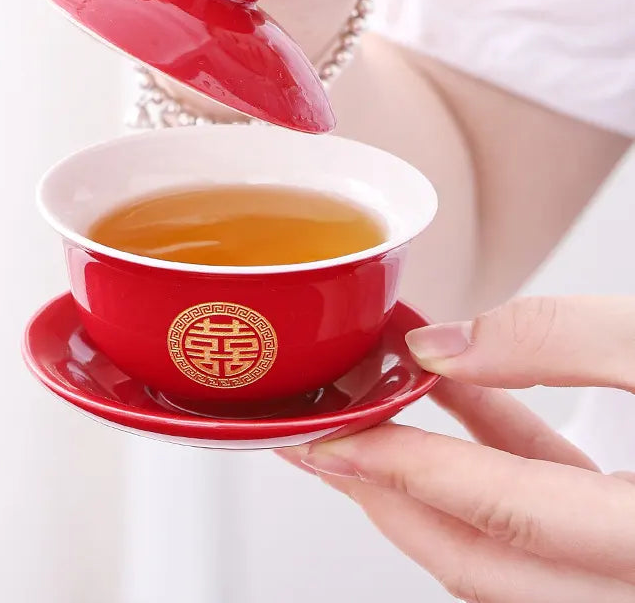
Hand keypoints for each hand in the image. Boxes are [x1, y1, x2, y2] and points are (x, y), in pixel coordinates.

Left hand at [280, 295, 634, 602]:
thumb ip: (562, 340)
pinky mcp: (625, 542)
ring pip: (501, 547)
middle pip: (477, 554)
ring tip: (374, 417)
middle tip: (317, 444)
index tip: (325, 442)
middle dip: (384, 494)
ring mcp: (626, 572)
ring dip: (431, 479)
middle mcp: (631, 581)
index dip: (399, 470)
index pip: (498, 510)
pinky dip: (497, 465)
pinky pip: (544, 520)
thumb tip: (449, 345)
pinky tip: (467, 403)